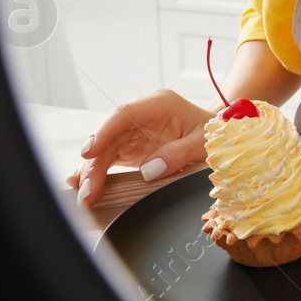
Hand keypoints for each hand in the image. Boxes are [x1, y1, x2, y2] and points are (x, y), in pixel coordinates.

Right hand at [64, 89, 213, 208]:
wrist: (217, 134)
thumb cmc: (212, 133)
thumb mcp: (203, 142)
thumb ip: (179, 153)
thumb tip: (149, 170)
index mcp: (159, 104)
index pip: (124, 114)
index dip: (104, 132)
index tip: (89, 153)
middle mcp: (141, 114)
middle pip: (109, 135)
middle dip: (94, 163)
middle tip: (87, 191)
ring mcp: (134, 129)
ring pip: (105, 148)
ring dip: (92, 171)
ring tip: (85, 196)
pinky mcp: (130, 145)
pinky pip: (108, 157)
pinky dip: (97, 171)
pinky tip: (83, 184)